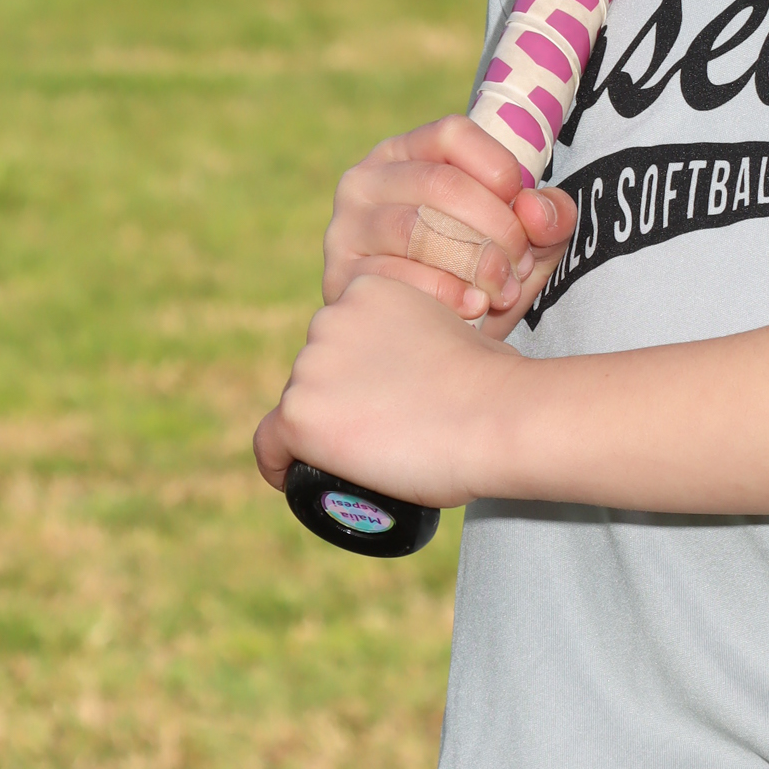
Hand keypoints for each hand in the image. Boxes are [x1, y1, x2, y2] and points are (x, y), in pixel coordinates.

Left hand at [254, 273, 520, 505]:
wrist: (498, 415)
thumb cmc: (496, 383)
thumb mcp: (458, 331)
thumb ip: (428, 335)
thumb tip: (425, 369)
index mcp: (367, 289)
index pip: (340, 336)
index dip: (352, 371)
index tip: (375, 403)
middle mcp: (329, 318)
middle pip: (314, 370)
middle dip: (336, 399)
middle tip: (378, 435)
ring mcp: (309, 366)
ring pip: (298, 407)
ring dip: (318, 430)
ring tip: (362, 459)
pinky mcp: (299, 414)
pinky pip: (269, 446)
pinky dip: (278, 464)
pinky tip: (289, 478)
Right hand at [324, 116, 576, 333]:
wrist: (432, 341)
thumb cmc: (480, 274)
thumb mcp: (526, 241)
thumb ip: (548, 217)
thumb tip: (536, 210)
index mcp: (409, 152)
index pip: (453, 134)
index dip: (499, 168)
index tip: (523, 209)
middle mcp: (367, 180)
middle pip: (442, 184)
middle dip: (497, 227)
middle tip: (521, 262)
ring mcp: (347, 227)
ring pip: (417, 231)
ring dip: (473, 263)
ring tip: (501, 289)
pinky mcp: (339, 276)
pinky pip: (394, 277)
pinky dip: (444, 295)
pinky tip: (472, 307)